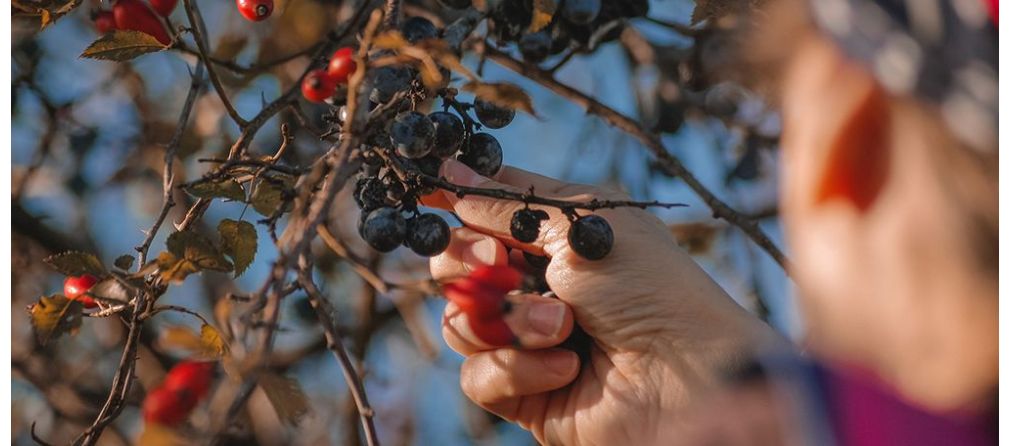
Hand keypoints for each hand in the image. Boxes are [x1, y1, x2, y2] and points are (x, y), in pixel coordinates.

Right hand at [430, 160, 778, 444]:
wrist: (685, 376)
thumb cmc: (649, 288)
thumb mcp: (580, 226)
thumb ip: (508, 204)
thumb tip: (449, 173)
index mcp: (555, 235)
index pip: (486, 210)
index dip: (453, 201)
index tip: (425, 191)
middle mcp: (536, 283)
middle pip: (455, 264)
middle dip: (470, 261)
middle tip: (500, 261)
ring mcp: (526, 339)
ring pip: (459, 321)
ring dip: (509, 320)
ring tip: (562, 328)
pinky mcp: (522, 391)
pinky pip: (478, 375)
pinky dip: (518, 369)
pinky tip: (565, 368)